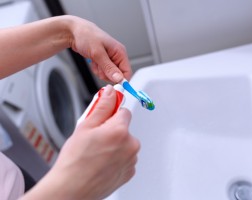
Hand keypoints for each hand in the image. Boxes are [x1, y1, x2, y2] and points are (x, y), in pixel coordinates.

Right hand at [21, 85, 139, 199]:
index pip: (123, 111)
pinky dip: (117, 159)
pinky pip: (126, 159)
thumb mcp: (85, 126)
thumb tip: (111, 92)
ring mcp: (131, 160)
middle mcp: (130, 145)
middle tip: (95, 138)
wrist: (71, 189)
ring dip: (115, 145)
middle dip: (112, 130)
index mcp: (120, 130)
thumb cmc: (75, 161)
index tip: (104, 117)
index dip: (111, 113)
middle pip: (125, 128)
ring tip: (97, 153)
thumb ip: (102, 106)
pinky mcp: (129, 172)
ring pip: (125, 144)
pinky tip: (102, 163)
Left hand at [68, 16, 131, 82]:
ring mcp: (110, 59)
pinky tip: (93, 61)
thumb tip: (119, 78)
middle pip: (117, 75)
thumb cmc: (86, 36)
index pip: (127, 72)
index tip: (112, 83)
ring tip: (95, 61)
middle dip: (107, 74)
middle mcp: (117, 56)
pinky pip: (102, 72)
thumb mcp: (98, 53)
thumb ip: (109, 67)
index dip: (121, 80)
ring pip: (109, 74)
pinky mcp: (103, 61)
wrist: (74, 32)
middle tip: (99, 66)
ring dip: (100, 71)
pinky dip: (96, 69)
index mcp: (120, 52)